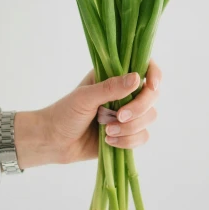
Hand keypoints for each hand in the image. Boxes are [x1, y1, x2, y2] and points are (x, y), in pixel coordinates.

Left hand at [13, 60, 161, 167]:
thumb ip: (110, 88)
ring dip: (130, 128)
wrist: (54, 142)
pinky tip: (109, 141)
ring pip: (149, 117)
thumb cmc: (64, 113)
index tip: (151, 86)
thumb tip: (137, 77)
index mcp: (114, 75)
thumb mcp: (85, 97)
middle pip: (152, 95)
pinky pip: (142, 136)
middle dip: (139, 108)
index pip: (144, 67)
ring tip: (107, 132)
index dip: (154, 74)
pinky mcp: (127, 134)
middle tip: (119, 116)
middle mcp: (125, 93)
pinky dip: (128, 142)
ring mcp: (128, 114)